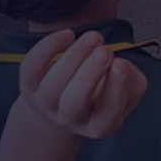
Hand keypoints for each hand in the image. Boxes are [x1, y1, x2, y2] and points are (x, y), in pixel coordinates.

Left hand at [15, 30, 146, 139]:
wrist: (60, 105)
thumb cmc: (99, 94)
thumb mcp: (124, 93)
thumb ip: (132, 81)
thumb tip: (121, 65)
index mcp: (98, 125)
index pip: (107, 114)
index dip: (115, 90)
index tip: (121, 64)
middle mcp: (69, 119)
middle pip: (74, 102)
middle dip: (90, 75)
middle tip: (106, 51)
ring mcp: (46, 104)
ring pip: (53, 85)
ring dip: (74, 56)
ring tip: (94, 37)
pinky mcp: (28, 86)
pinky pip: (32, 68)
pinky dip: (48, 48)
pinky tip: (68, 35)